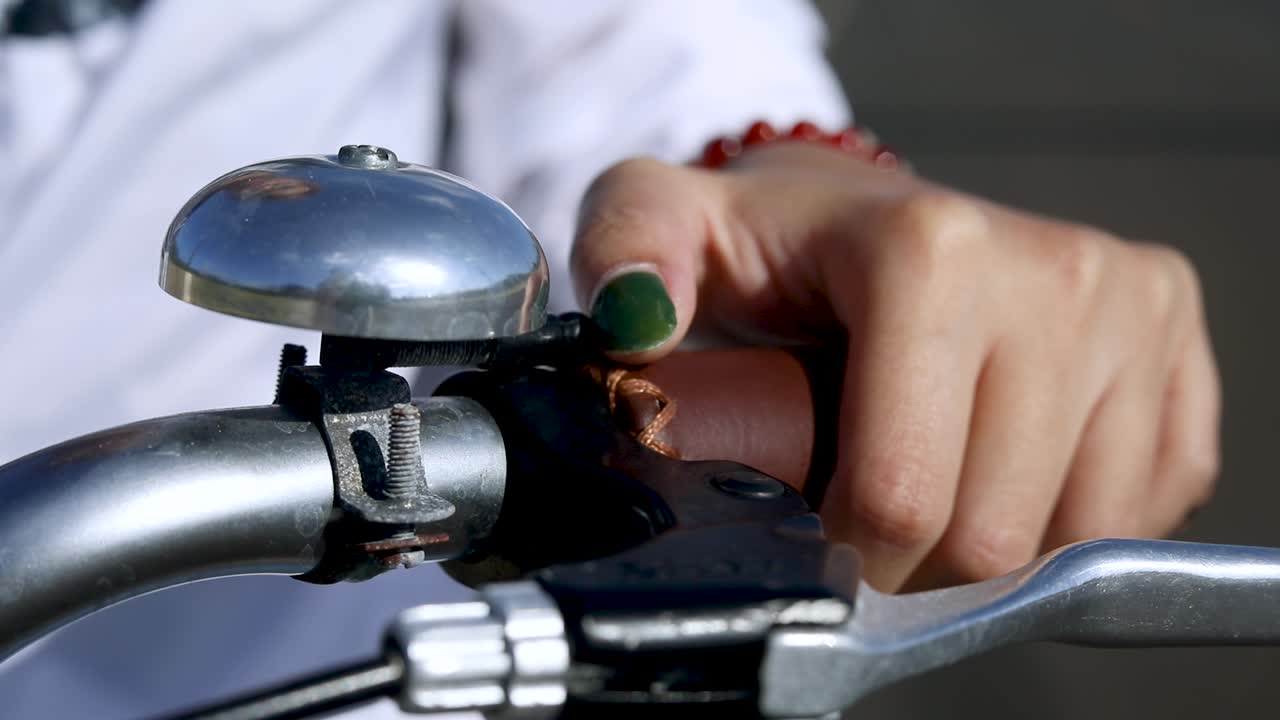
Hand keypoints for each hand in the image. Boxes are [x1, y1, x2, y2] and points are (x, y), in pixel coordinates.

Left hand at [569, 141, 1220, 591]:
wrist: (865, 217)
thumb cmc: (766, 243)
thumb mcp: (666, 223)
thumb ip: (626, 254)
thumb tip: (638, 321)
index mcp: (931, 249)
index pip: (903, 492)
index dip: (844, 548)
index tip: (810, 533)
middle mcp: (1055, 272)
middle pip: (992, 533)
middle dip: (911, 562)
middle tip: (863, 521)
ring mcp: (1130, 312)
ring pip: (1073, 538)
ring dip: (987, 550)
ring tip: (929, 489)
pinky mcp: (1176, 351)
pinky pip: (1138, 508)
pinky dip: (1063, 526)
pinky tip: (1002, 474)